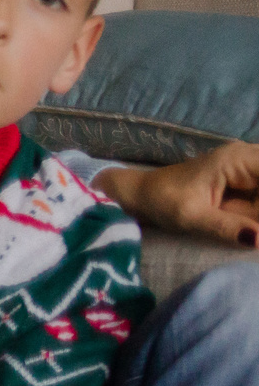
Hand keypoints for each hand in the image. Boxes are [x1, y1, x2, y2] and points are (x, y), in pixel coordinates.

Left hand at [97, 141, 258, 247]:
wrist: (139, 195)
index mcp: (238, 159)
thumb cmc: (160, 200)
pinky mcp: (245, 182)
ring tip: (239, 224)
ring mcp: (248, 169)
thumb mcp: (190, 217)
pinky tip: (248, 227)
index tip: (257, 222)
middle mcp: (248, 158)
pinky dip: (255, 215)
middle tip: (249, 226)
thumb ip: (227, 228)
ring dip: (256, 214)